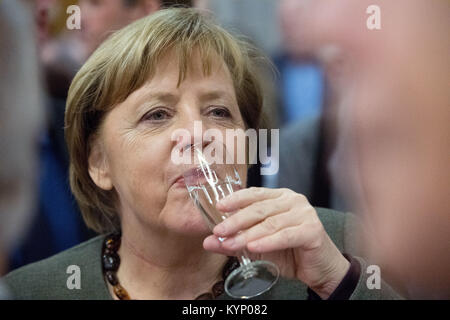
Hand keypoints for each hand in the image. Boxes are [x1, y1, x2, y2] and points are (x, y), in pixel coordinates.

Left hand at [203, 187, 349, 298]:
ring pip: (270, 223)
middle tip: (219, 232)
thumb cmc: (289, 252)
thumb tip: (208, 241)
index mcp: (279, 197)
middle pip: (259, 209)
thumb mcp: (257, 246)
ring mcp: (304, 213)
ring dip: (248, 235)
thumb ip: (234, 241)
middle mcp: (293, 200)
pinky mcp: (312, 229)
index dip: (236, 199)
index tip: (219, 207)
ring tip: (230, 244)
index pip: (254, 194)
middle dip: (236, 221)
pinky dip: (268, 241)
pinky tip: (253, 247)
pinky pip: (286, 235)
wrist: (318, 269)